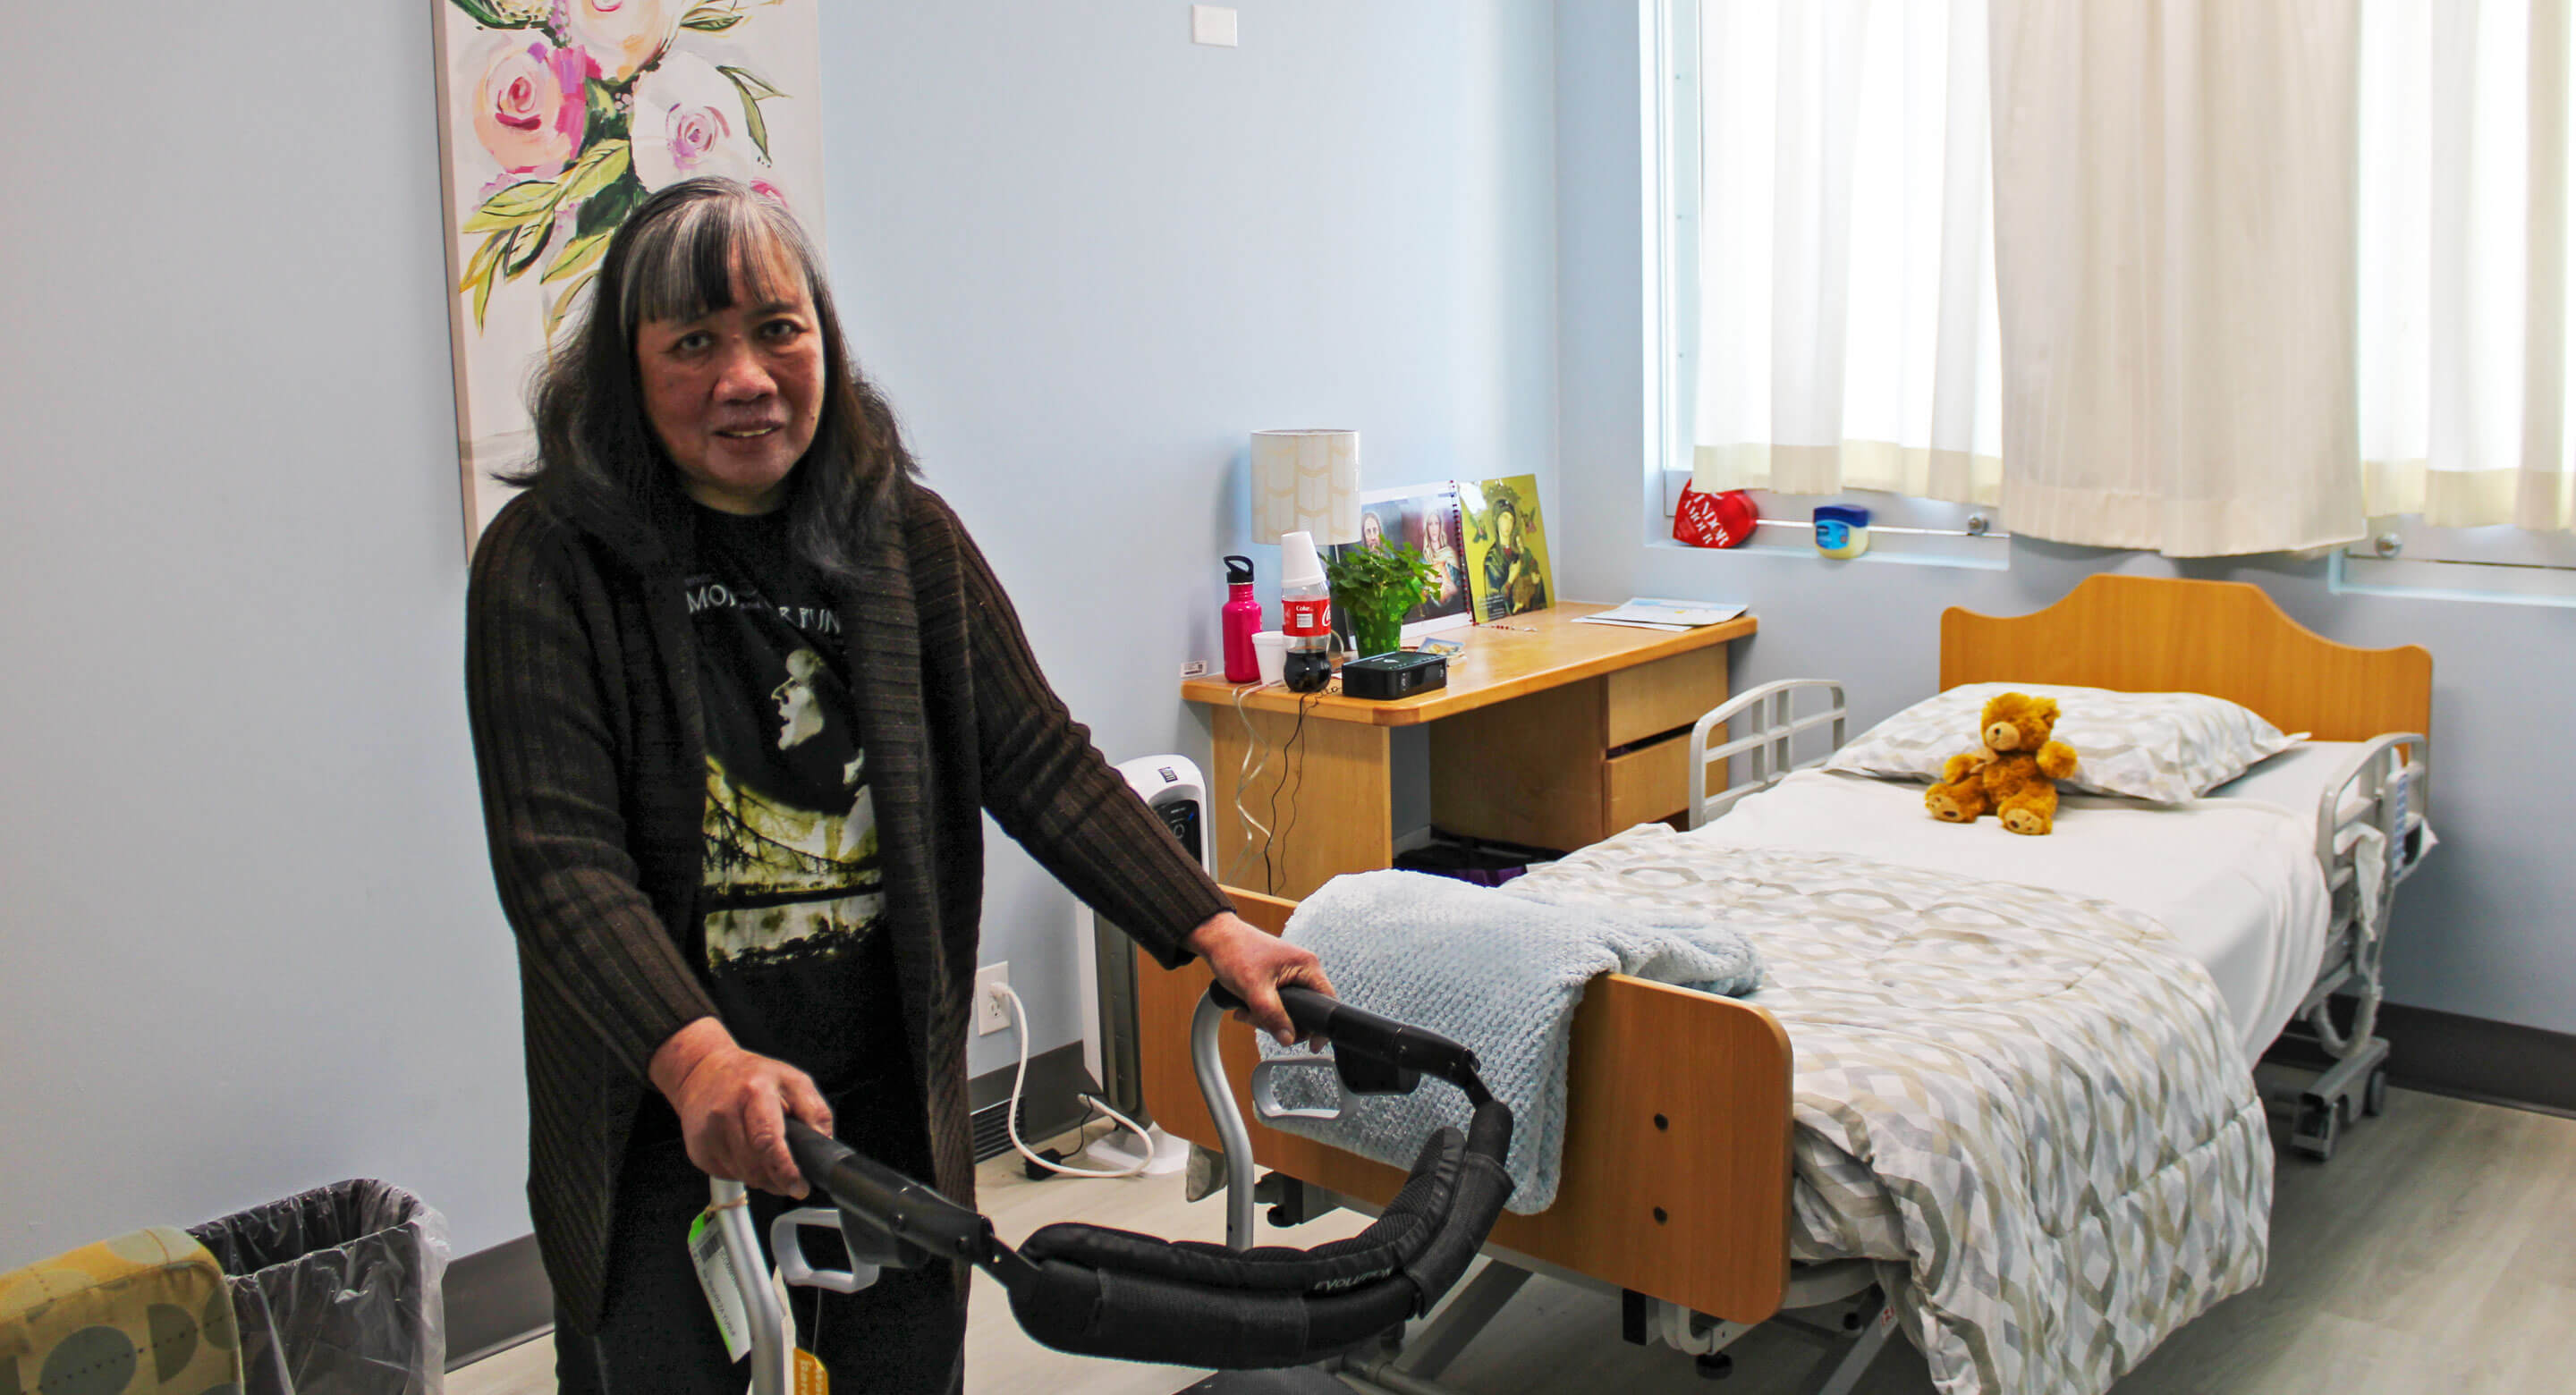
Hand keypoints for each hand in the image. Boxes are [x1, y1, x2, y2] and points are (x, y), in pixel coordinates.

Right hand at [649, 1018, 833, 1198]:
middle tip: (792, 1177)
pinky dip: (744, 1172)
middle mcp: (725, 1113)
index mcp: (754, 1092)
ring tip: (769, 1157)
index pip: (768, 1141)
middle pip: (756, 1166)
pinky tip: (747, 1153)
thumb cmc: (752, 1077)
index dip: (785, 1170)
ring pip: (744, 1175)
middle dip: (779, 1179)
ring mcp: (707, 1134)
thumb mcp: (794, 1081)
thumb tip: (822, 1145)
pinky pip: (729, 1175)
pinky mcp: (698, 1150)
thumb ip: (815, 1112)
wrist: (704, 1072)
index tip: (799, 1186)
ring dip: (763, 1177)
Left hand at [1186, 911, 1335, 1045]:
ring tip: (1247, 1012)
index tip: (1312, 1046)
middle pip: (1306, 1011)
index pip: (1326, 1001)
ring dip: (1267, 1018)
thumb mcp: (1254, 989)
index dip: (1320, 1026)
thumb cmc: (1234, 951)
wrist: (1215, 939)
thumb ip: (1273, 1015)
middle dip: (1282, 1022)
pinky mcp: (1278, 980)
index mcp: (1306, 966)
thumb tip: (1288, 1039)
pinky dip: (1263, 1011)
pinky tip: (1246, 1009)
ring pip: (1289, 1011)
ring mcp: (1290, 975)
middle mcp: (1302, 970)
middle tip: (1260, 1021)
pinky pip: (1278, 1005)